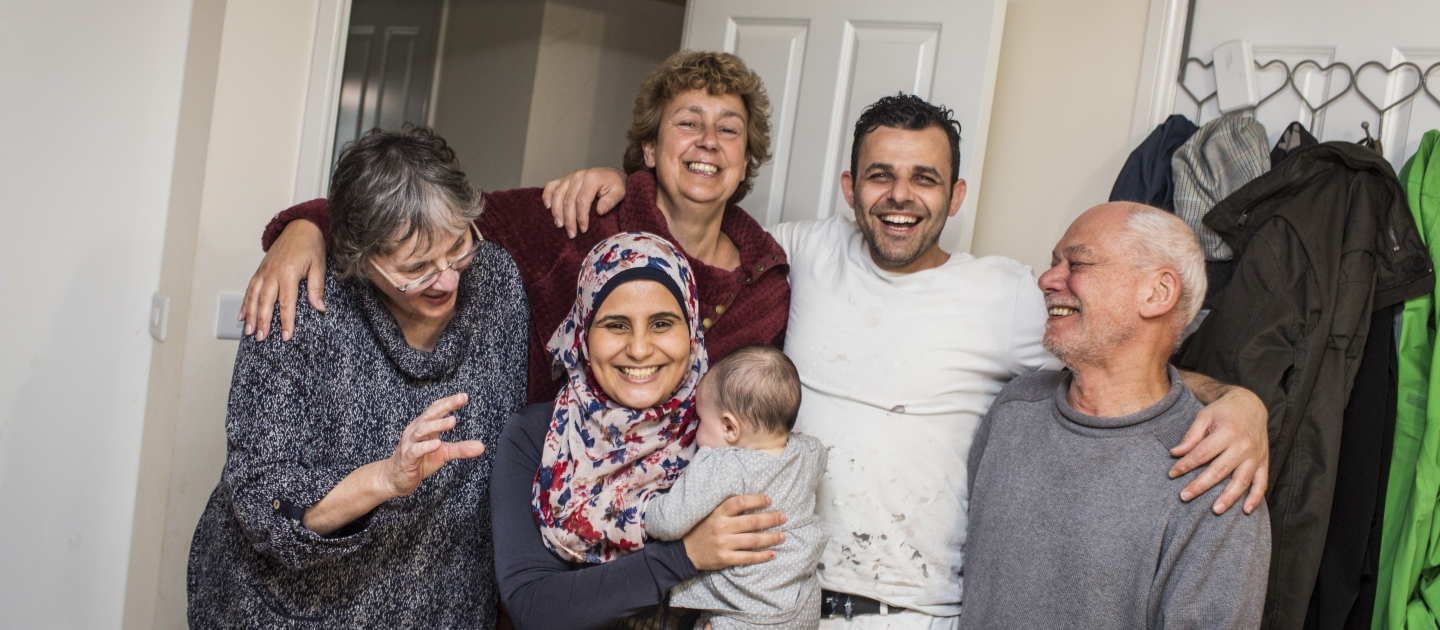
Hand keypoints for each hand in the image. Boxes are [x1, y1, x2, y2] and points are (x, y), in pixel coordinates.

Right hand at [241, 219, 325, 341]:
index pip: (287, 303)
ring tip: (249, 331)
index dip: (286, 321)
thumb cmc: (311, 246)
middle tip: (260, 338)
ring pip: (254, 296)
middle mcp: (273, 273)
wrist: (300, 226)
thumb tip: (319, 308)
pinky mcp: (260, 269)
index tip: (286, 336)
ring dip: (250, 315)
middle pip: (265, 302)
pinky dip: (245, 302)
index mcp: (288, 273)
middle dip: (262, 321)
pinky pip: (250, 288)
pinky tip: (242, 315)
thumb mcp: (319, 266)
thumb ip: (316, 288)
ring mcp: (264, 271)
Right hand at [381, 393, 484, 497]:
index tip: (464, 396)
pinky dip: (426, 446)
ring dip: (437, 425)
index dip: (449, 402)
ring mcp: (409, 444)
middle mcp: (415, 431)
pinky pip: (415, 450)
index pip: (436, 409)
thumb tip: (482, 447)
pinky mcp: (407, 459)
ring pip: (422, 430)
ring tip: (452, 421)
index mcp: (424, 426)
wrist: (395, 479)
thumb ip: (460, 449)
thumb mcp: (443, 453)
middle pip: (430, 414)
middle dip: (445, 406)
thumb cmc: (419, 461)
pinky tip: (437, 444)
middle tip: (460, 399)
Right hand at [541, 167, 626, 237]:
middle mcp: (579, 175)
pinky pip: (551, 185)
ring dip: (557, 211)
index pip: (582, 200)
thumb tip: (600, 211)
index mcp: (592, 178)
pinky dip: (547, 195)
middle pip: (568, 200)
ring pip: (558, 194)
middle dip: (569, 219)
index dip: (581, 216)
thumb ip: (611, 201)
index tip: (584, 229)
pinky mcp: (564, 179)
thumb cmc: (616, 186)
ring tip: (559, 225)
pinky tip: (547, 207)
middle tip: (571, 234)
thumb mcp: (620, 192)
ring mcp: (569, 177)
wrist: (611, 175)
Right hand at [682, 494, 785, 570]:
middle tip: (783, 517)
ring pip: (753, 540)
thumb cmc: (699, 530)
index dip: (756, 500)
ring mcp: (724, 544)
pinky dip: (762, 556)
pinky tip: (772, 553)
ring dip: (771, 538)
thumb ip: (726, 509)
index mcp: (717, 513)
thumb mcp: (709, 514)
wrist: (683, 552)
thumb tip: (751, 501)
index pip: (740, 502)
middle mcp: (721, 527)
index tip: (769, 499)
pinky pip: (748, 558)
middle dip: (771, 519)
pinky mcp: (725, 559)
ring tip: (782, 535)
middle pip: (752, 522)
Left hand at [1170, 386, 1268, 514]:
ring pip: (1242, 481)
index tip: (1172, 473)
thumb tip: (1175, 454)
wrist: (1251, 405)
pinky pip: (1262, 483)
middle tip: (1184, 496)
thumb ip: (1191, 436)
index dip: (1186, 465)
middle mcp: (1244, 445)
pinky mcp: (1264, 462)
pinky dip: (1255, 498)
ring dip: (1229, 498)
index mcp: (1228, 432)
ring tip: (1215, 510)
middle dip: (1200, 485)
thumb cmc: (1223, 411)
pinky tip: (1246, 510)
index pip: (1202, 454)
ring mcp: (1256, 456)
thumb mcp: (1204, 416)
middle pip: (1219, 470)